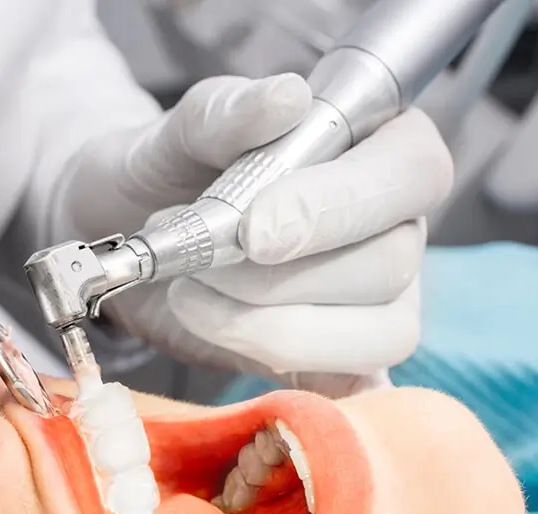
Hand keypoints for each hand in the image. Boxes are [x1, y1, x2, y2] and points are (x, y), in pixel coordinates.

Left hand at [54, 74, 452, 394]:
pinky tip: (236, 354)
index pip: (410, 173)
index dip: (338, 207)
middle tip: (195, 262)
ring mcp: (380, 303)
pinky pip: (353, 391)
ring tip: (190, 296)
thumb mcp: (181, 131)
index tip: (253, 232)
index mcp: (378, 148)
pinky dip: (295, 382)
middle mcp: (396, 227)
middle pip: (389, 265)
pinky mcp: (345, 365)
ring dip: (267, 328)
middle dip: (277, 279)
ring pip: (374, 335)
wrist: (126, 235)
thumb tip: (286, 98)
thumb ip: (227, 112)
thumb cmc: (168, 171)